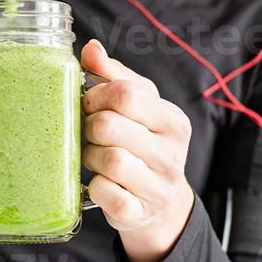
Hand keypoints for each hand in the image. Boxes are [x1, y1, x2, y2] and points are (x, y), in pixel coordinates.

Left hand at [79, 39, 195, 248]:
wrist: (157, 201)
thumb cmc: (140, 143)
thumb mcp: (136, 106)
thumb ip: (113, 75)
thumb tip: (91, 49)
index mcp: (172, 120)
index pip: (125, 94)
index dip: (96, 96)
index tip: (90, 104)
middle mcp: (172, 153)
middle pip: (109, 126)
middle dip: (89, 127)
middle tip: (90, 133)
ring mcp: (158, 186)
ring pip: (108, 160)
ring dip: (89, 156)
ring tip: (93, 156)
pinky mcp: (139, 212)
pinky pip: (106, 193)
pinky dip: (94, 187)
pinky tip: (99, 183)